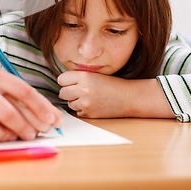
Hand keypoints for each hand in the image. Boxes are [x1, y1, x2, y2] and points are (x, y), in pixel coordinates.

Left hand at [57, 71, 174, 118]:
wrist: (128, 97)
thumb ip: (79, 77)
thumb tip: (62, 82)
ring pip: (69, 103)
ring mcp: (85, 103)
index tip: (70, 82)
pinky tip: (92, 105)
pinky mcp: (89, 114)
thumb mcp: (95, 75)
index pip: (61, 79)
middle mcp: (83, 89)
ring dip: (75, 101)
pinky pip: (77, 112)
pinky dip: (82, 110)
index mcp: (85, 76)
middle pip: (62, 92)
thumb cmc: (113, 85)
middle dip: (68, 92)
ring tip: (88, 98)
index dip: (65, 81)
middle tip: (77, 91)